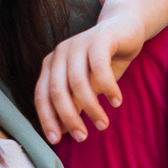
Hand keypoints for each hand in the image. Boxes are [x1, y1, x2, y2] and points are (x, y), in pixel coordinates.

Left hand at [34, 16, 147, 143]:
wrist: (125, 28)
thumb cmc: (104, 61)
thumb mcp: (88, 86)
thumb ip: (74, 103)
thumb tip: (62, 130)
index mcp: (51, 64)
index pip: (42, 95)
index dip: (46, 118)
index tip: (56, 140)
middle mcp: (60, 53)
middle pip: (57, 91)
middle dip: (69, 117)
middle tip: (82, 137)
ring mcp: (78, 44)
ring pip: (78, 82)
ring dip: (91, 107)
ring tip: (103, 124)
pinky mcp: (99, 39)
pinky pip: (100, 68)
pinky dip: (108, 88)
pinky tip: (116, 102)